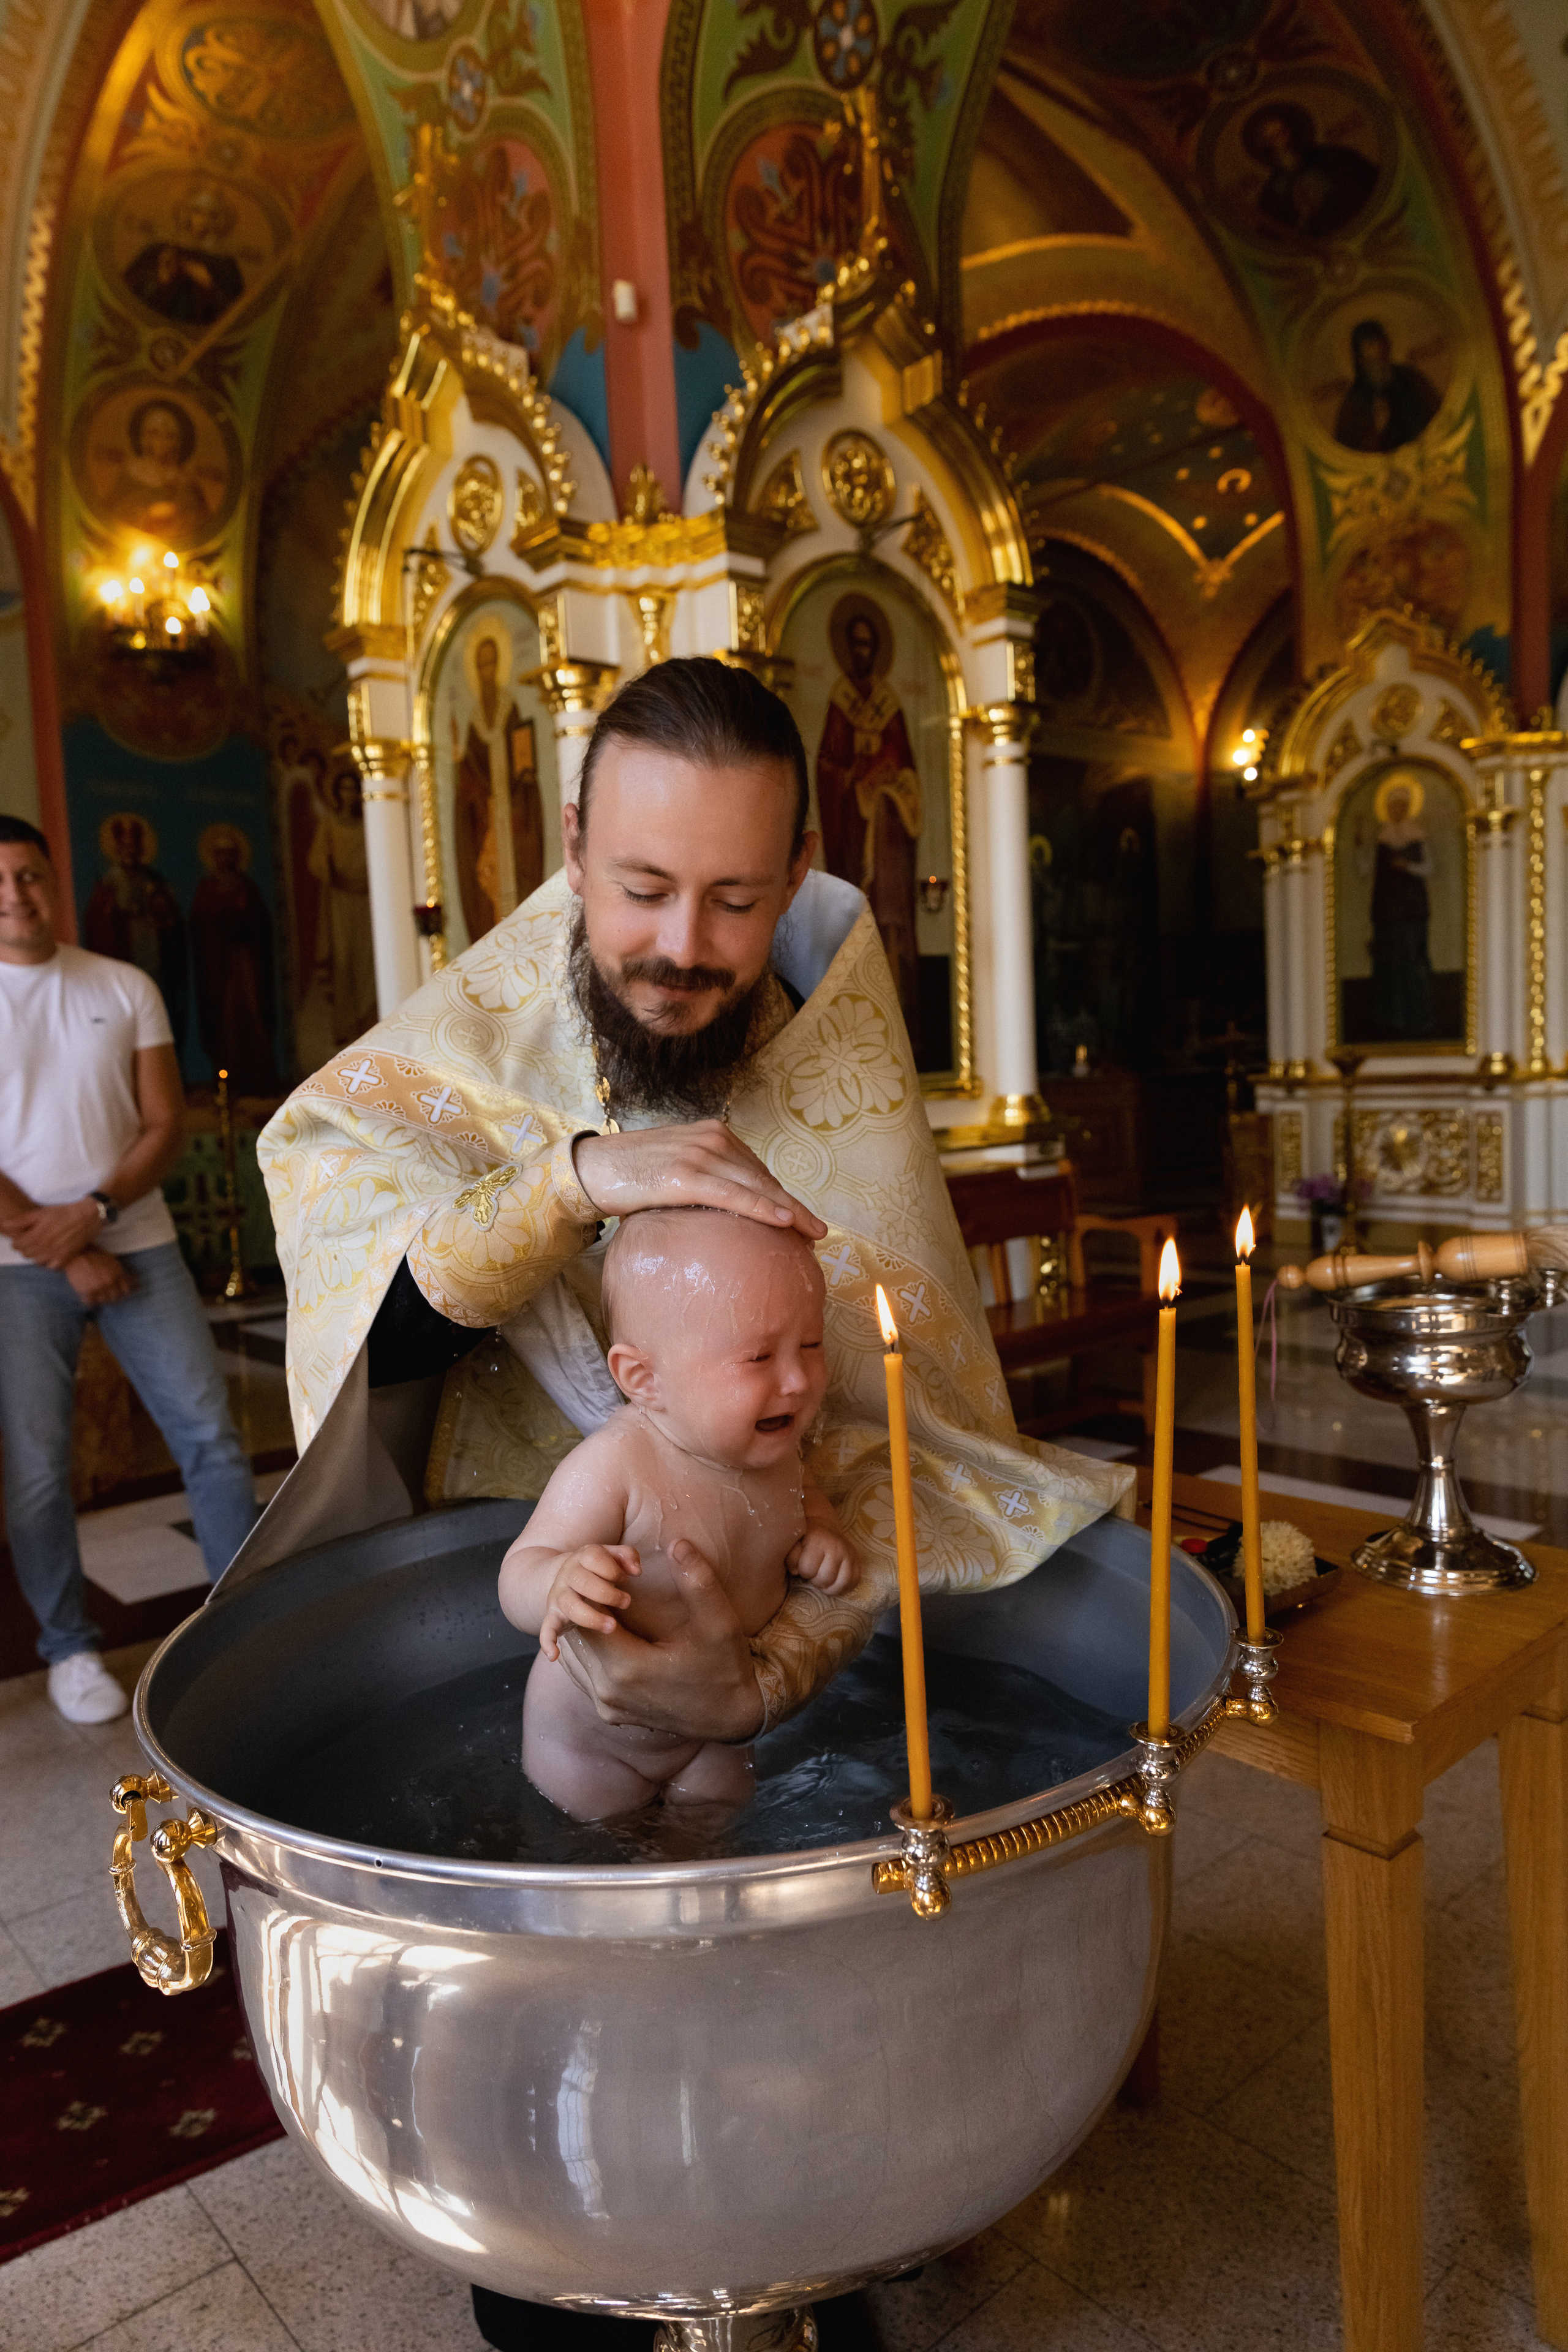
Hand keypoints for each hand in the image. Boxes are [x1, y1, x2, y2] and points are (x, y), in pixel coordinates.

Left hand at [6, 1198, 104, 1268]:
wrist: (88, 1216)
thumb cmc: (64, 1212)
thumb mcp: (41, 1213)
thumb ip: (22, 1220)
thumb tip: (5, 1225)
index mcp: (37, 1234)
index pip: (18, 1245)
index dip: (17, 1241)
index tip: (22, 1237)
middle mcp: (45, 1246)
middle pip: (26, 1254)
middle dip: (25, 1248)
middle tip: (32, 1241)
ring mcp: (56, 1254)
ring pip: (37, 1262)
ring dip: (36, 1255)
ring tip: (41, 1247)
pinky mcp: (66, 1258)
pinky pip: (51, 1267)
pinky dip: (49, 1262)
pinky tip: (51, 1254)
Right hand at [64, 1248, 133, 1305]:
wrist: (77, 1253)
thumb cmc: (95, 1254)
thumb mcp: (112, 1260)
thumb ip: (120, 1272)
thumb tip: (133, 1281)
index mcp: (118, 1273)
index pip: (127, 1289)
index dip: (124, 1292)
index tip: (121, 1292)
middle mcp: (110, 1281)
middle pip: (116, 1297)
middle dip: (113, 1296)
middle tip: (107, 1295)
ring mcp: (99, 1287)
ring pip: (105, 1301)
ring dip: (102, 1299)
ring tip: (97, 1296)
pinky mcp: (88, 1291)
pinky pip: (91, 1303)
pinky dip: (90, 1302)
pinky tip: (87, 1298)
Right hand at [537, 1543, 640, 1660]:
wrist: (564, 1574)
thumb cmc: (596, 1567)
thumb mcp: (610, 1555)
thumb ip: (626, 1555)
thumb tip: (636, 1570)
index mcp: (582, 1557)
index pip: (594, 1558)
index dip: (613, 1569)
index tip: (624, 1579)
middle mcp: (567, 1575)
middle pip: (585, 1582)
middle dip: (609, 1594)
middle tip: (627, 1602)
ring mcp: (559, 1596)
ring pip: (570, 1606)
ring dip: (592, 1618)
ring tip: (612, 1626)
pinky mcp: (553, 1615)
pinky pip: (546, 1629)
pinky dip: (547, 1641)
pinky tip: (553, 1655)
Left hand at [556, 1536, 763, 1739]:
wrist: (731, 1718)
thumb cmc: (726, 1668)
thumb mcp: (719, 1623)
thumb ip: (697, 1581)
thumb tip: (678, 1542)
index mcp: (627, 1668)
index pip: (589, 1617)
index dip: (599, 1590)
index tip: (620, 1576)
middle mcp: (608, 1691)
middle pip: (578, 1635)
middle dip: (591, 1607)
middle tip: (614, 1586)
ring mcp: (606, 1706)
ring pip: (578, 1655)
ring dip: (589, 1628)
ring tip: (614, 1608)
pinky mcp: (609, 1713)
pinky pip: (585, 1673)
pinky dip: (594, 1650)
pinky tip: (616, 1634)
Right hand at [573, 1123, 825, 1239]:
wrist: (592, 1169)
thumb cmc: (632, 1175)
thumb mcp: (677, 1172)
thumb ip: (705, 1182)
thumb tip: (727, 1214)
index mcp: (712, 1134)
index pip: (756, 1169)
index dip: (781, 1196)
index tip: (801, 1218)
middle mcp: (712, 1138)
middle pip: (763, 1177)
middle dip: (793, 1206)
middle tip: (818, 1231)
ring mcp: (699, 1155)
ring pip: (756, 1186)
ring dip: (789, 1211)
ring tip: (812, 1233)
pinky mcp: (685, 1176)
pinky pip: (734, 1195)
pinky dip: (762, 1208)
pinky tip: (785, 1221)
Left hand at [786, 1524, 858, 1596]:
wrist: (823, 1527)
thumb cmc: (805, 1538)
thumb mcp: (793, 1542)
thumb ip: (791, 1556)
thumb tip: (795, 1571)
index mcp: (819, 1541)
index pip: (808, 1569)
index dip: (802, 1571)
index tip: (802, 1566)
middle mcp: (837, 1547)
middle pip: (826, 1578)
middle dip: (816, 1580)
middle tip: (813, 1574)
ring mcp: (849, 1554)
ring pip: (843, 1582)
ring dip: (830, 1587)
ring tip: (823, 1582)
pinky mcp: (857, 1561)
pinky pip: (855, 1581)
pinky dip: (844, 1587)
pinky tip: (834, 1584)